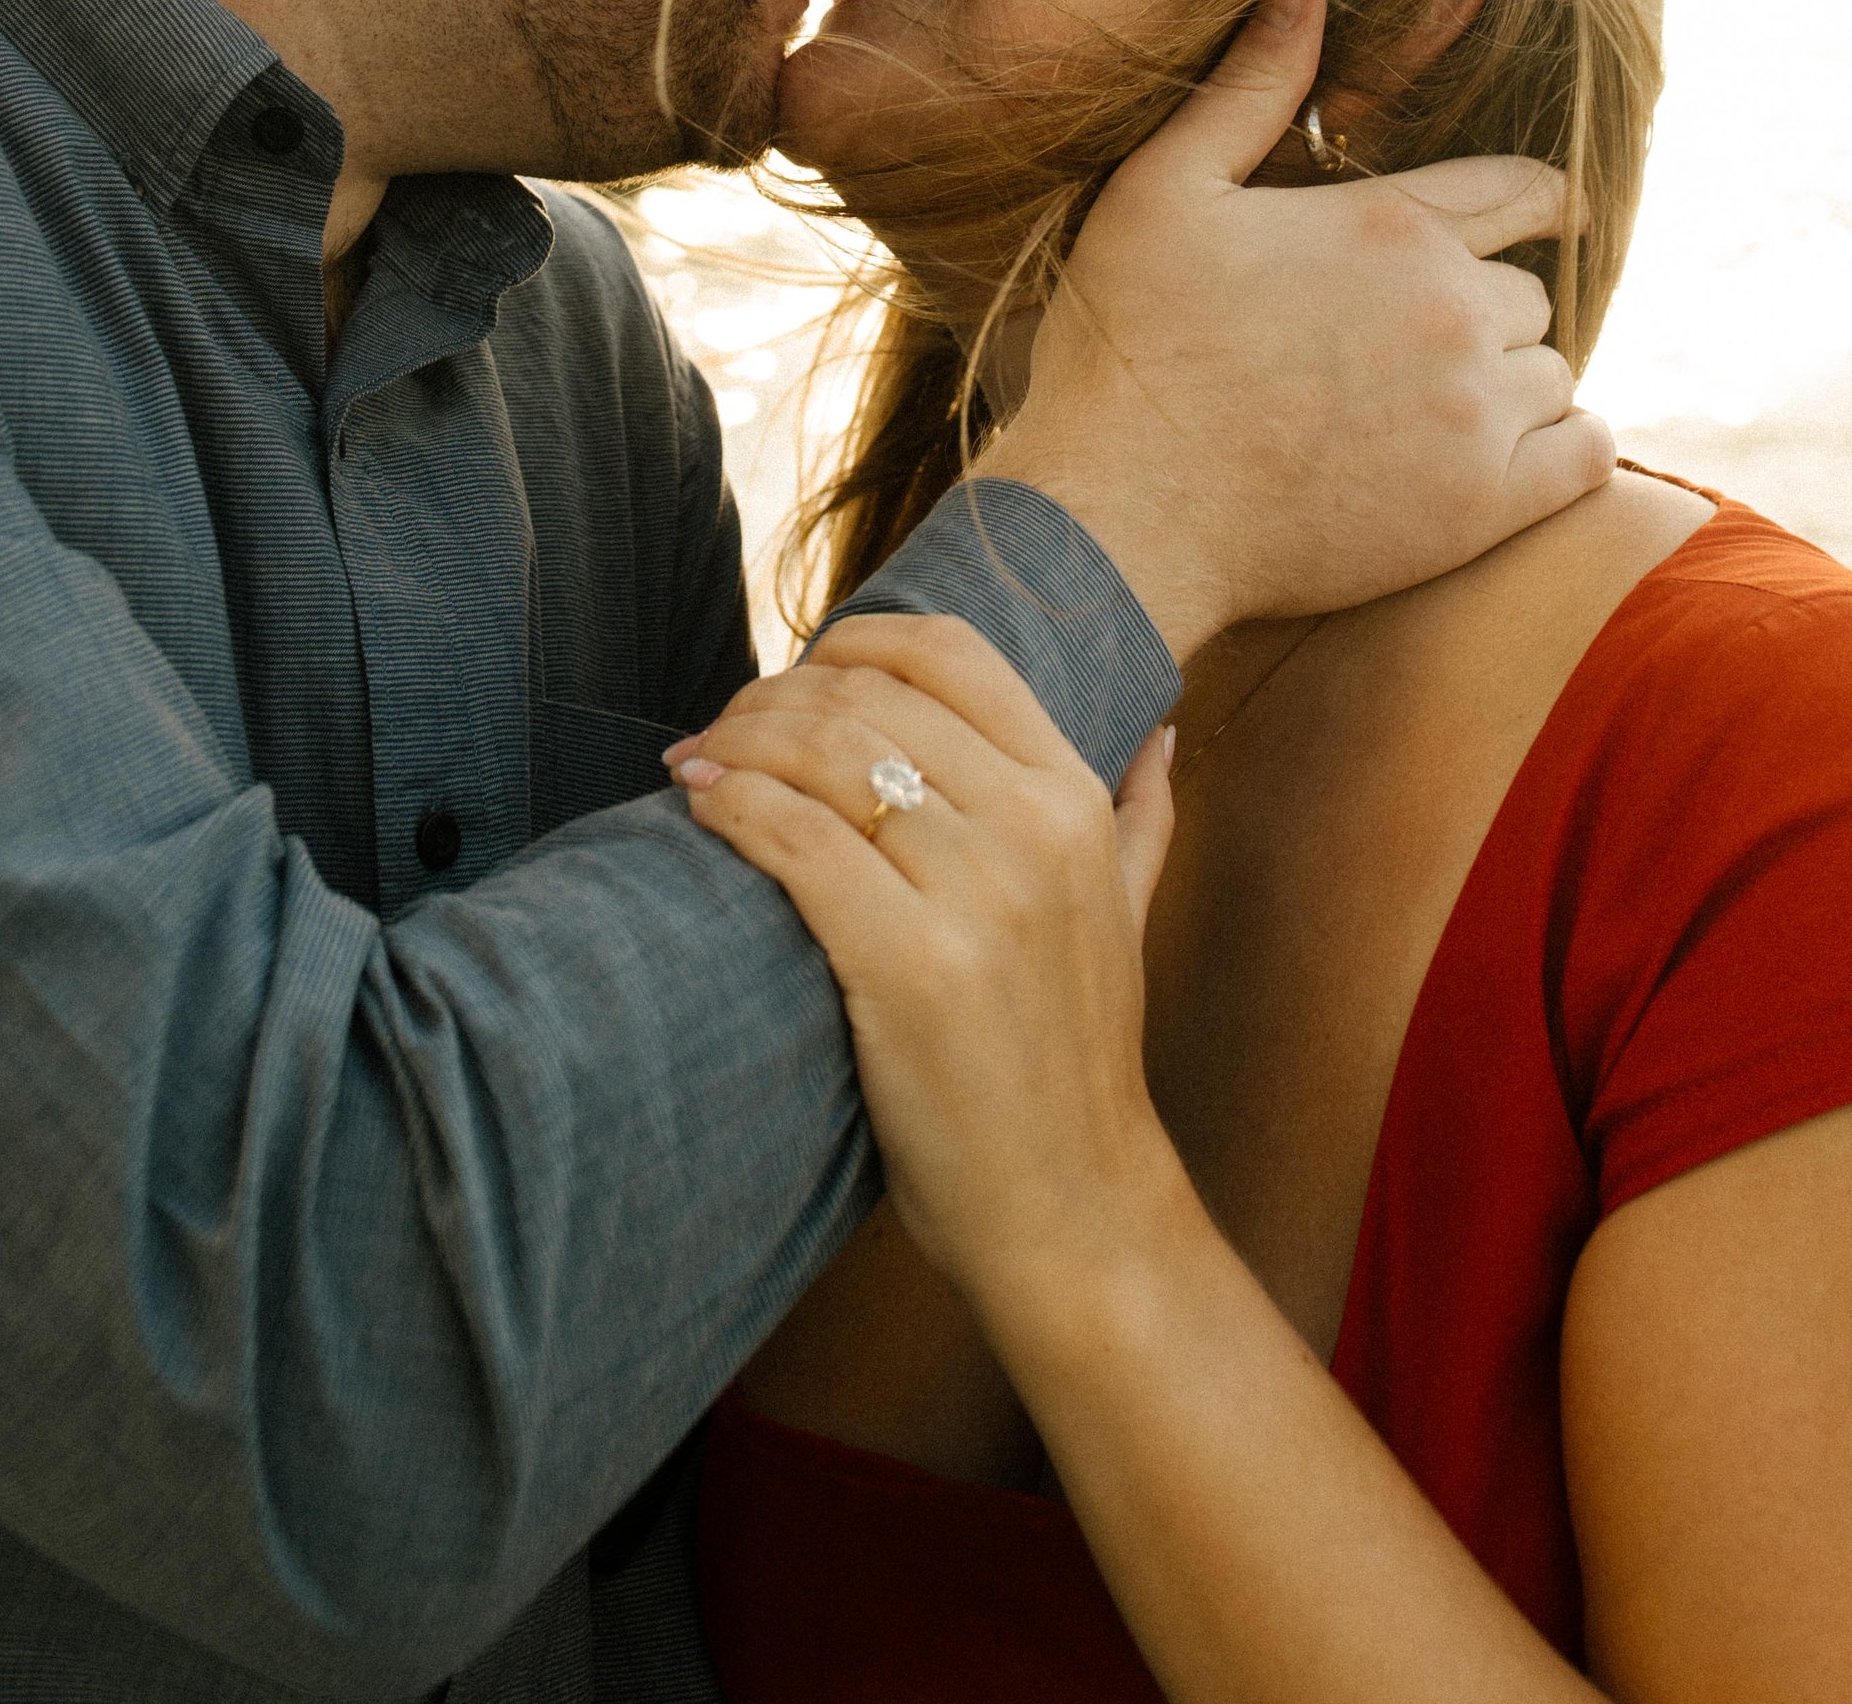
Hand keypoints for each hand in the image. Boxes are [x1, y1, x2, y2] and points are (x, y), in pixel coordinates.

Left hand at [666, 614, 1178, 1305]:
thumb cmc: (1074, 1064)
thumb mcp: (1127, 920)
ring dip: (739, 740)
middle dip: (773, 696)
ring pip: (823, 755)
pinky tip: (701, 806)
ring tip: (697, 761)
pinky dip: (732, 806)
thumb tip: (1155, 732)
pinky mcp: (908, 966)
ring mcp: (976, 895)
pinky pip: (795, 839)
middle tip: (723, 727)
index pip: (949, 653)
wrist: (1072, 1211)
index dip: (853, 641)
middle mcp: (1034, 828)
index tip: (796, 675)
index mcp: (1076, 799)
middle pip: (868, 698)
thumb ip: (1142, 817)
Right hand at [983, 0, 1612, 653]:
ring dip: (1512, 383)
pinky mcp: (1485, 505)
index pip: (1524, 190)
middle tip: (1412, 346)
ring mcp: (1476, 410)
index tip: (1549, 215)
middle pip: (1530, 291)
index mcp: (1391, 222)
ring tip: (1433, 410)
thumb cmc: (1128, 344)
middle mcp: (1453, 307)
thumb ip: (1251, 85)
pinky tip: (1501, 457)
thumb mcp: (1165, 187)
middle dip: (1485, 307)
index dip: (1539, 201)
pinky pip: (1588, 453)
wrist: (1123, 511)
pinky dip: (1562, 449)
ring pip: (1552, 372)